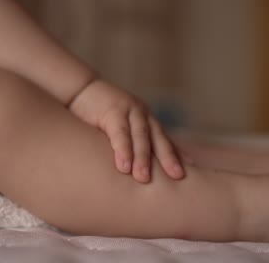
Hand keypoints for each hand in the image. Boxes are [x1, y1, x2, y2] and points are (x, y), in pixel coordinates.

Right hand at [69, 79, 183, 182]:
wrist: (79, 90)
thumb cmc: (98, 116)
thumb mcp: (117, 130)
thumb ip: (128, 144)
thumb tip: (134, 171)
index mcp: (145, 120)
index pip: (164, 139)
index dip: (176, 154)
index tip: (190, 170)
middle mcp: (142, 114)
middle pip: (158, 138)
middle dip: (168, 158)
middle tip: (177, 177)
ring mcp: (129, 110)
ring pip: (140, 136)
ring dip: (142, 158)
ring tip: (143, 179)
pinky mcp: (112, 110)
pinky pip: (119, 133)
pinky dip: (122, 150)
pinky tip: (123, 166)